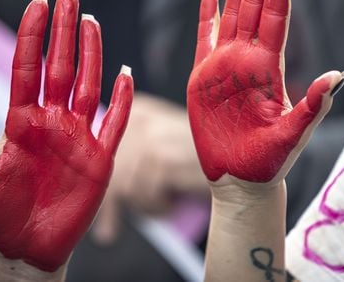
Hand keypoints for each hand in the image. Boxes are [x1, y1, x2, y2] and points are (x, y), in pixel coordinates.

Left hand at [0, 0, 133, 273]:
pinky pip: (114, 122)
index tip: (38, 4)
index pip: (27, 67)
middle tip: (69, 0)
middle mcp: (51, 121)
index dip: (32, 35)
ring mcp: (77, 136)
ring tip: (91, 23)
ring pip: (88, 86)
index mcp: (21, 120)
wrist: (25, 247)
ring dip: (91, 54)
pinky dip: (122, 98)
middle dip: (64, 33)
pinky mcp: (99, 158)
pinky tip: (125, 73)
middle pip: (60, 67)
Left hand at [93, 93, 206, 242]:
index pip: (102, 151)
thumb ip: (136, 156)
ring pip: (126, 189)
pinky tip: (174, 203)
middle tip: (108, 233)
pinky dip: (160, 208)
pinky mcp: (161, 160)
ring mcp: (150, 138)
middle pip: (111, 171)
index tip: (102, 213)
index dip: (101, 185)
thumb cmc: (206, 156)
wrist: (242, 155)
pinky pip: (145, 197)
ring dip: (145, 206)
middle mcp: (140, 118)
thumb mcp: (167, 145)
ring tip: (165, 205)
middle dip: (111, 207)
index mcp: (139, 109)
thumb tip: (107, 196)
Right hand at [187, 0, 343, 193]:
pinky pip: (203, 40)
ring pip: (231, 15)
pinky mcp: (201, 78)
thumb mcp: (293, 134)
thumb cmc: (268, 161)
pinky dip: (206, 17)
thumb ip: (312, 106)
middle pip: (254, 6)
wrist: (240, 178)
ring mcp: (223, 66)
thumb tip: (337, 74)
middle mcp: (246, 60)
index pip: (276, 17)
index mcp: (269, 68)